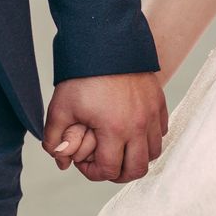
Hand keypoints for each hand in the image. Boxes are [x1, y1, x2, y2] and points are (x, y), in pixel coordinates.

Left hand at [43, 73, 167, 182]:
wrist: (106, 42)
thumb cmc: (83, 74)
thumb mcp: (60, 107)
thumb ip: (55, 138)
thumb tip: (60, 159)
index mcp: (114, 129)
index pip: (109, 170)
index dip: (92, 172)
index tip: (83, 161)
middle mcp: (138, 125)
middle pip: (136, 170)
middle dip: (117, 173)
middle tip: (103, 163)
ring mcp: (151, 114)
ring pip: (153, 154)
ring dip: (136, 157)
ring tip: (118, 149)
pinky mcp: (159, 103)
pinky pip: (160, 133)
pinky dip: (148, 139)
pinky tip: (130, 132)